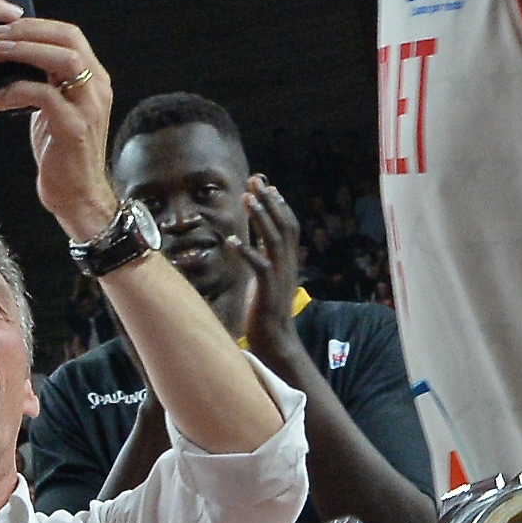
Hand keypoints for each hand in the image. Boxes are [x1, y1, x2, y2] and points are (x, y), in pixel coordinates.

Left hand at [0, 15, 116, 234]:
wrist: (76, 196)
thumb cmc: (60, 152)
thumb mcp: (55, 108)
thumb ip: (46, 81)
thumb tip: (16, 55)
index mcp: (92, 78)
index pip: (69, 34)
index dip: (36, 24)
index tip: (4, 23)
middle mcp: (97, 87)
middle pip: (69, 39)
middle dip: (29, 30)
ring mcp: (89, 106)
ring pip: (62, 60)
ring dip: (25, 51)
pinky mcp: (75, 128)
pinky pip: (46, 96)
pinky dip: (19, 89)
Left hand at [233, 173, 304, 353]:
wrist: (275, 341)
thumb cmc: (265, 311)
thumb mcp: (266, 279)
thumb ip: (263, 259)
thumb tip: (254, 242)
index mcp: (288, 262)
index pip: (289, 226)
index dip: (280, 205)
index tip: (268, 186)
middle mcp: (287, 266)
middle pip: (283, 226)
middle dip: (270, 202)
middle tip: (255, 181)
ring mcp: (280, 278)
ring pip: (273, 241)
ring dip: (260, 218)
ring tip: (247, 199)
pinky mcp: (268, 292)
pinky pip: (259, 267)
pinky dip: (247, 253)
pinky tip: (232, 242)